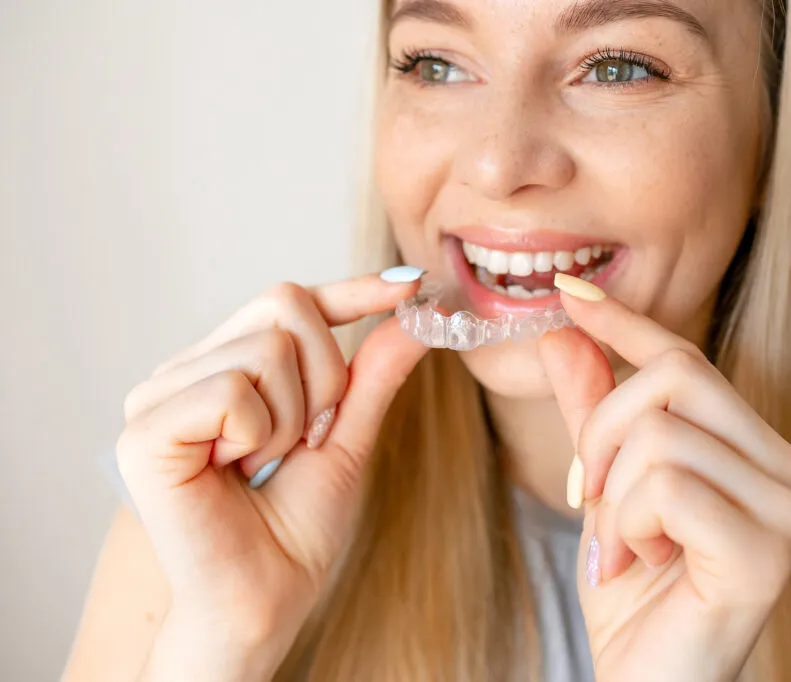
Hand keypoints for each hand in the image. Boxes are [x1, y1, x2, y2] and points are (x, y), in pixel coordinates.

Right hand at [116, 272, 427, 678]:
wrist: (266, 599)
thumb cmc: (297, 531)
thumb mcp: (349, 440)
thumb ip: (373, 377)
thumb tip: (414, 315)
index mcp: (230, 367)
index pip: (292, 300)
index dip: (352, 289)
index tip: (409, 285)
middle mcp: (190, 369)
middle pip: (285, 302)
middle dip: (325, 377)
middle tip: (303, 440)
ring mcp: (160, 394)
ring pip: (267, 347)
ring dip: (293, 418)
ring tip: (262, 464)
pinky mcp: (146, 428)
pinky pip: (233, 390)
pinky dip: (257, 435)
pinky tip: (234, 471)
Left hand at [539, 276, 790, 681]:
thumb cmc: (634, 595)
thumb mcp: (604, 491)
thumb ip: (593, 414)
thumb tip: (565, 335)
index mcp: (757, 452)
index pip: (686, 361)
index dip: (626, 323)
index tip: (569, 293)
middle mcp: (790, 471)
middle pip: (672, 379)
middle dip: (602, 431)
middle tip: (588, 496)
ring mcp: (789, 510)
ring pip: (659, 434)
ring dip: (611, 498)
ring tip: (620, 549)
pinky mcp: (768, 551)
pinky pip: (667, 487)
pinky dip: (626, 526)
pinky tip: (636, 567)